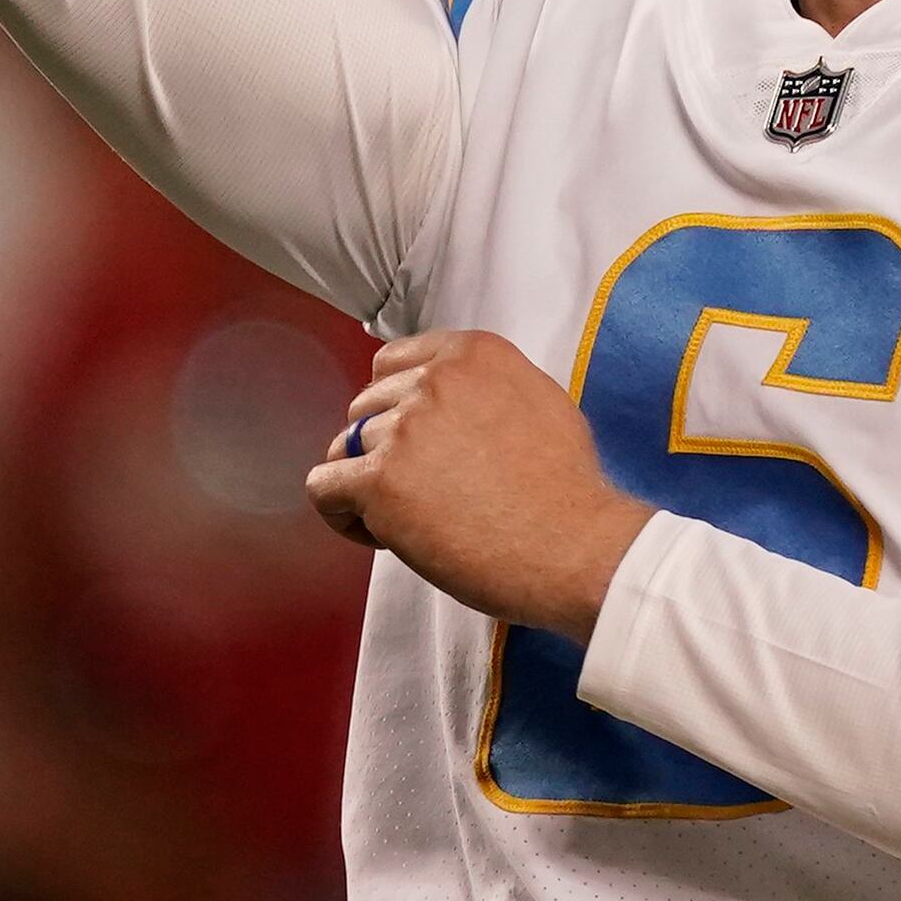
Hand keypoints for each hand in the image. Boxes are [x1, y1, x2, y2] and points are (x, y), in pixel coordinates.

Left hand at [307, 333, 655, 639]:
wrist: (577, 546)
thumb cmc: (568, 491)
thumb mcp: (540, 403)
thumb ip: (486, 389)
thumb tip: (454, 405)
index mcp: (472, 354)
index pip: (392, 363)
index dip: (396, 408)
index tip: (420, 445)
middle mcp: (433, 381)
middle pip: (365, 408)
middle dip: (384, 450)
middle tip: (424, 493)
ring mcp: (404, 430)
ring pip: (343, 450)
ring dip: (368, 488)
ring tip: (412, 522)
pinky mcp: (381, 483)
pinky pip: (323, 489)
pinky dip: (342, 515)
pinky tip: (381, 535)